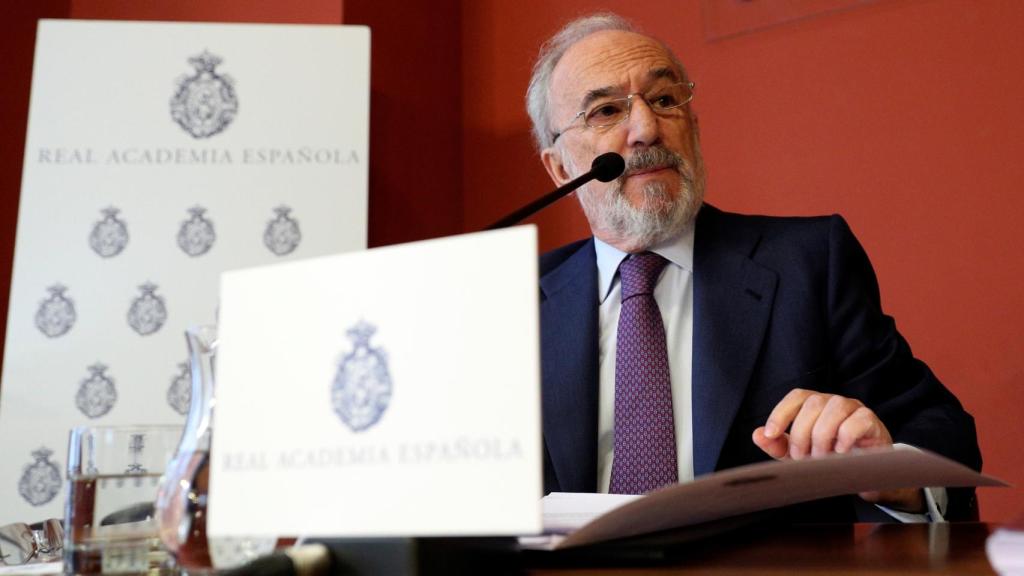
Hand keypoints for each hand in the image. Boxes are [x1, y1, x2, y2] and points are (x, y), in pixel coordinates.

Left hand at [751, 388, 923, 512]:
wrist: (866, 476)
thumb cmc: (831, 459)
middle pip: (813, 404)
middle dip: (802, 434)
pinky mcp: (872, 422)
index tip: (770, 434)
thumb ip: (779, 445)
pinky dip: (844, 439)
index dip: (781, 413)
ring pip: (833, 409)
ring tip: (822, 458)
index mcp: (816, 405)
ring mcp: (855, 409)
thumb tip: (757, 435)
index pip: (797, 397)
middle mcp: (834, 402)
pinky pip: (856, 422)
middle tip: (802, 458)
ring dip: (822, 438)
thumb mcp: (800, 455)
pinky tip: (841, 454)